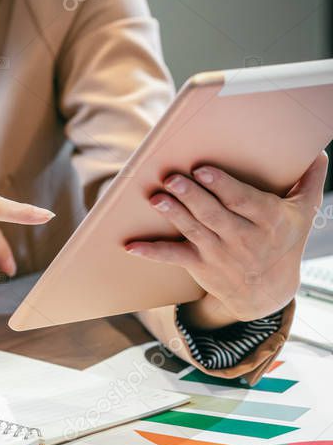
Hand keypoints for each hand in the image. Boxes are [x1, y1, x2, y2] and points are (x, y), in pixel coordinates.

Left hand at [125, 152, 326, 328]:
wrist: (268, 291)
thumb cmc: (283, 242)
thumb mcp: (302, 214)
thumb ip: (310, 182)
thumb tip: (320, 153)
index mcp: (268, 220)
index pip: (243, 201)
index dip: (223, 187)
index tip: (204, 171)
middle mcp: (243, 238)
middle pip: (214, 214)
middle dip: (192, 196)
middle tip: (172, 178)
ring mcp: (219, 253)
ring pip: (194, 229)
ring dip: (173, 214)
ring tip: (156, 198)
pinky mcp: (199, 265)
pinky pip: (173, 256)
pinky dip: (151, 252)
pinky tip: (131, 245)